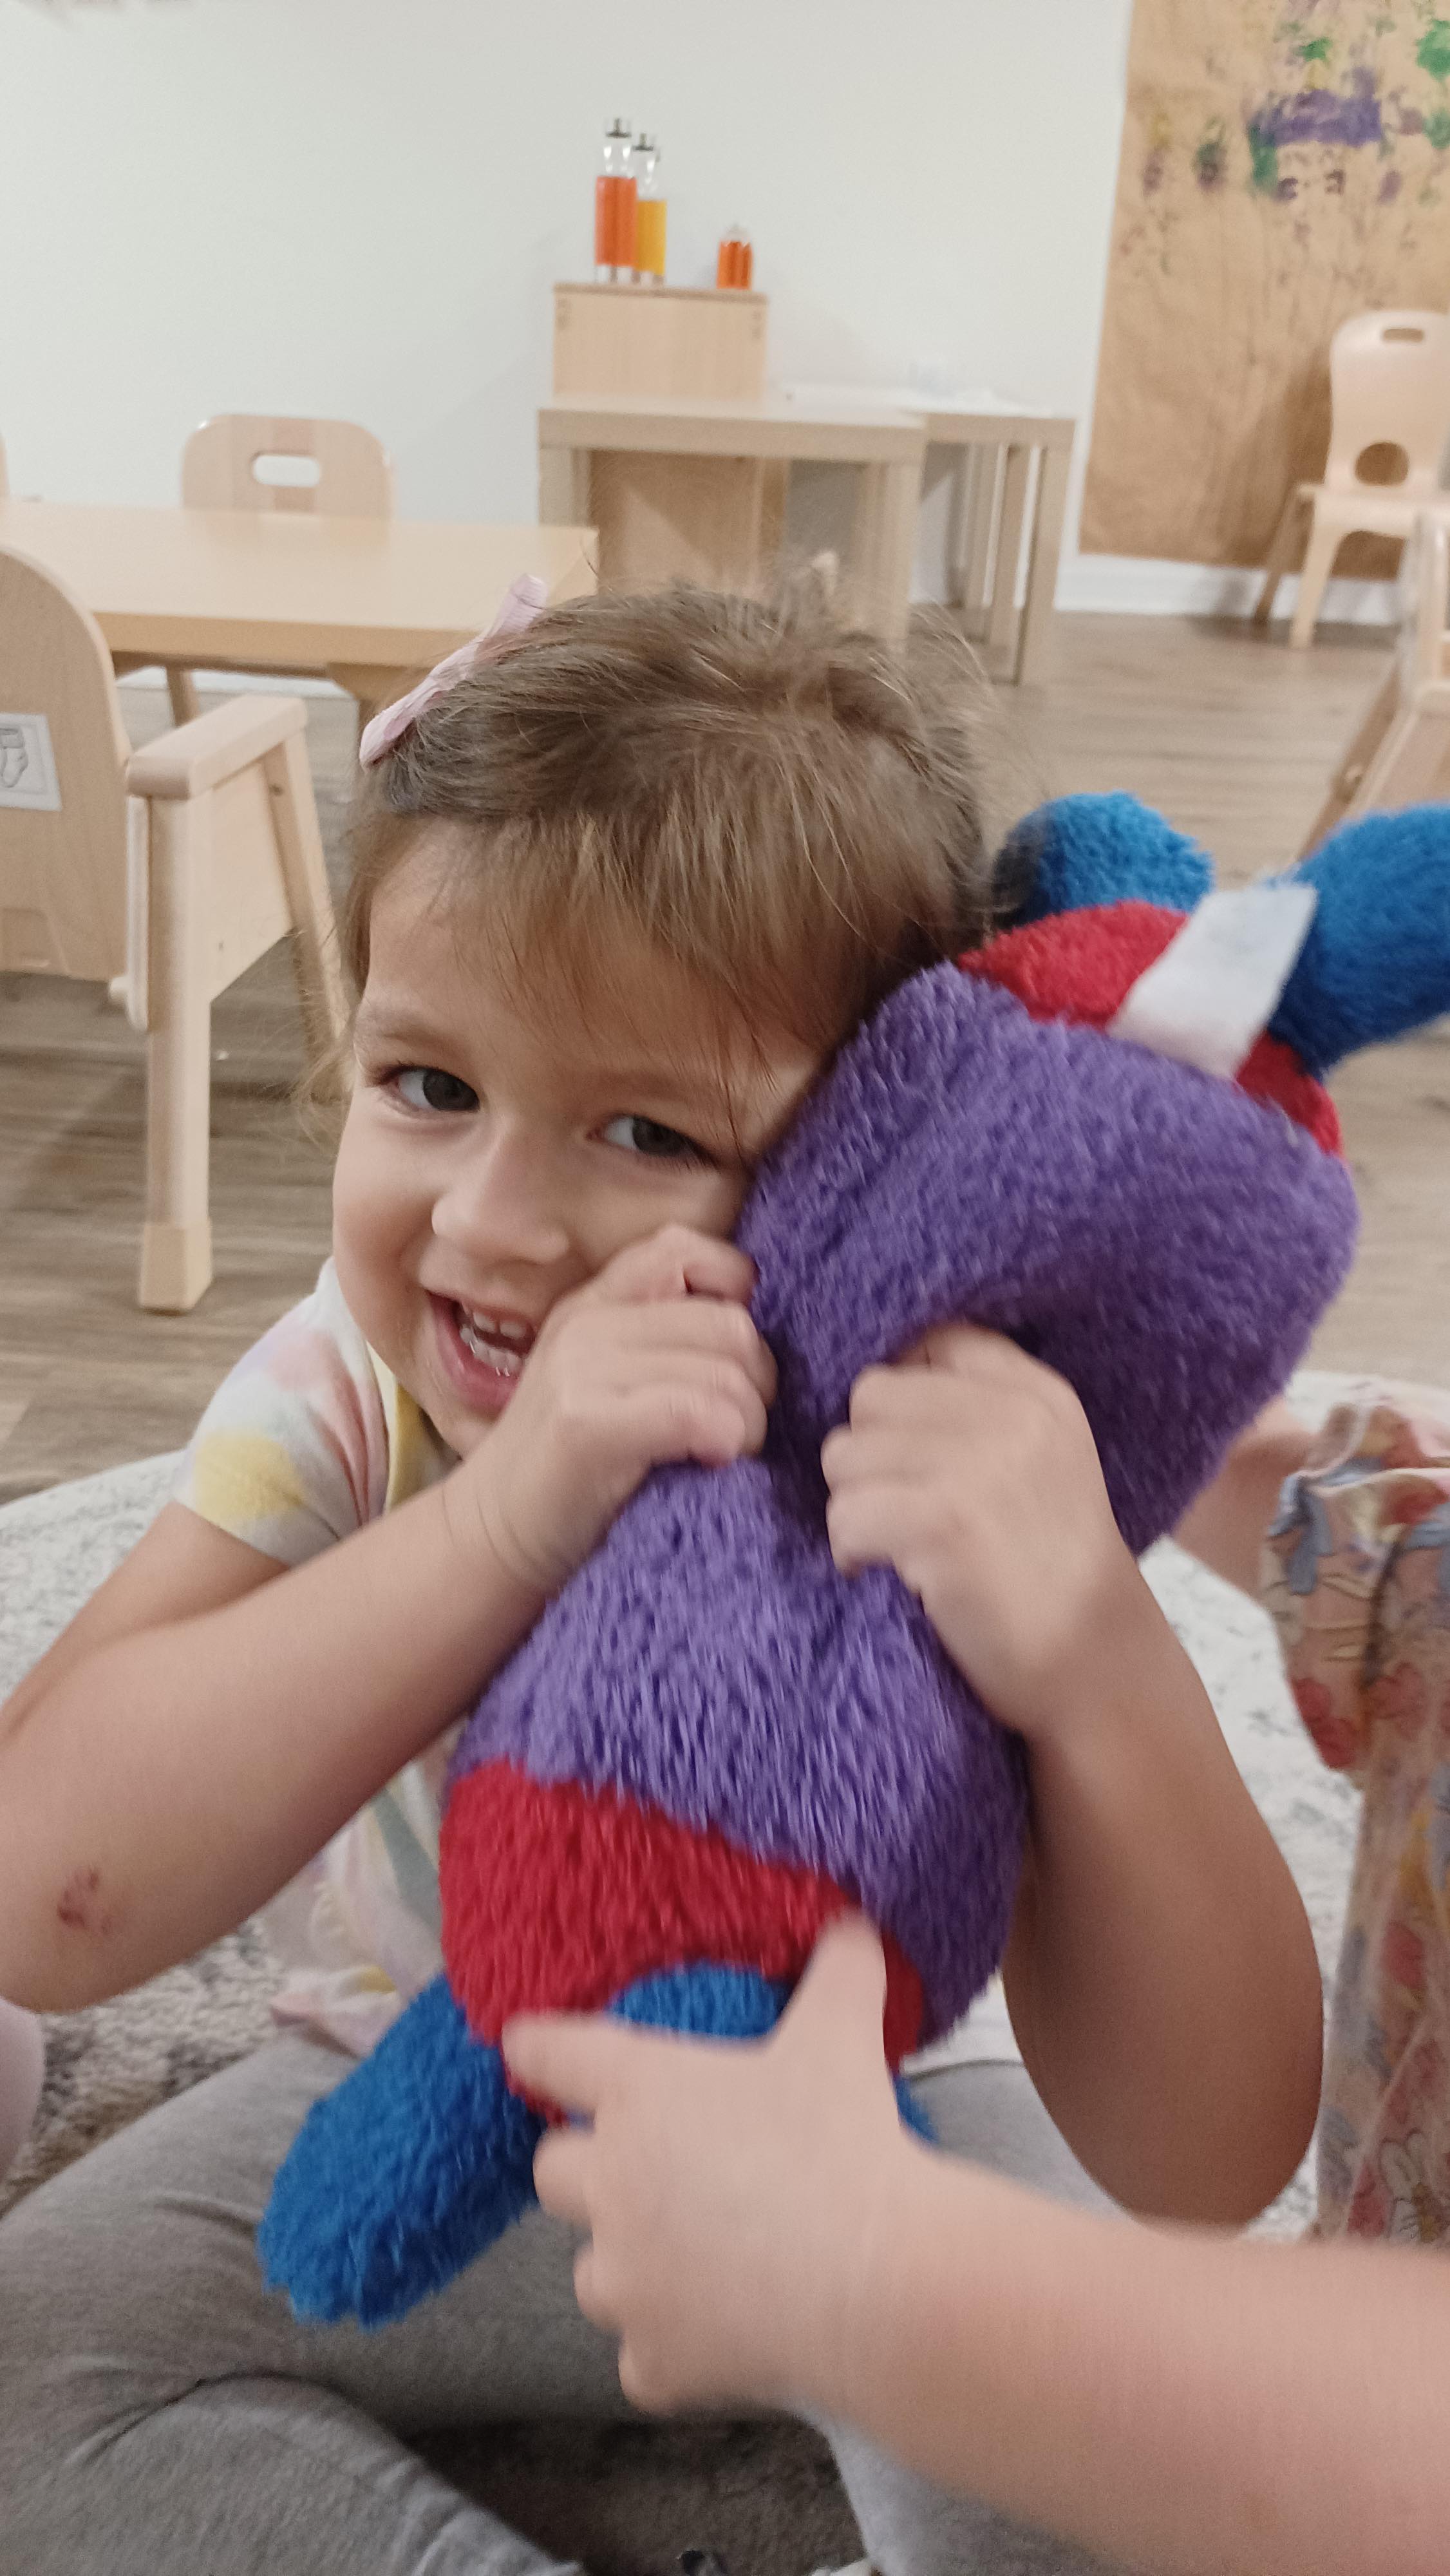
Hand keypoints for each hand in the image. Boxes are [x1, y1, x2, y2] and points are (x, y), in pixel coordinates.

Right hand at [449, 1226, 775, 1595]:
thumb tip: (754, 1329)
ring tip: (721, 1453)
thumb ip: (661, 1339)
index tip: (732, 1362)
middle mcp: (585, 1321)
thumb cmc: (571, 1469)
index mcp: (595, 1302)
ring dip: (747, 1423)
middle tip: (737, 1429)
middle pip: (729, 1325)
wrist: (491, 1535)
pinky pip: (696, 1410)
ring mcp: (581, 1367)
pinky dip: (725, 1439)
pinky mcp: (586, 1422)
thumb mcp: (607, 1379)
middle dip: (756, 1382)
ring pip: (724, 1372)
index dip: (736, 1298)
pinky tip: (709, 1461)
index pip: (688, 1250)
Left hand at [503, 1919, 913, 2413]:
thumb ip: (838, 1967)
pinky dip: (672, 2347)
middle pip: (553, 2170)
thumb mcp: (841, 2035)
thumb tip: (853, 1919)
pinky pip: (640, 2356)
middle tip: (657, 2168)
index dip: (540, 2048)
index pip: (547, 2053)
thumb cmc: (847, 2145)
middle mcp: (609, 2184)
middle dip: (591, 2168)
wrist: (878, 2283)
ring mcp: (624, 2281)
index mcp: (638, 2093)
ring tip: (701, 2254)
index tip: (531, 2048)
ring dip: (630, 2262)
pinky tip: (728, 2328)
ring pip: (592, 2271)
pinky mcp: (652, 2361)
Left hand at [821, 1323, 1142, 1741]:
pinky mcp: (941, 1521)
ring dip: (853, 1505)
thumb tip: (872, 1386)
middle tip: (896, 1509)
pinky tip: (882, 1573)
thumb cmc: (1051, 1568)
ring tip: (893, 1544)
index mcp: (1037, 1393)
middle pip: (871, 1394)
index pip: (930, 1342)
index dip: (903, 1398)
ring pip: (845, 1454)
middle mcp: (1010, 1415)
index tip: (914, 1455)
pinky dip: (850, 1552)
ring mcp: (976, 1465)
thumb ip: (979, 1410)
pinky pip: (844, 1514)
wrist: (1095, 1664)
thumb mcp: (1043, 1461)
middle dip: (868, 1455)